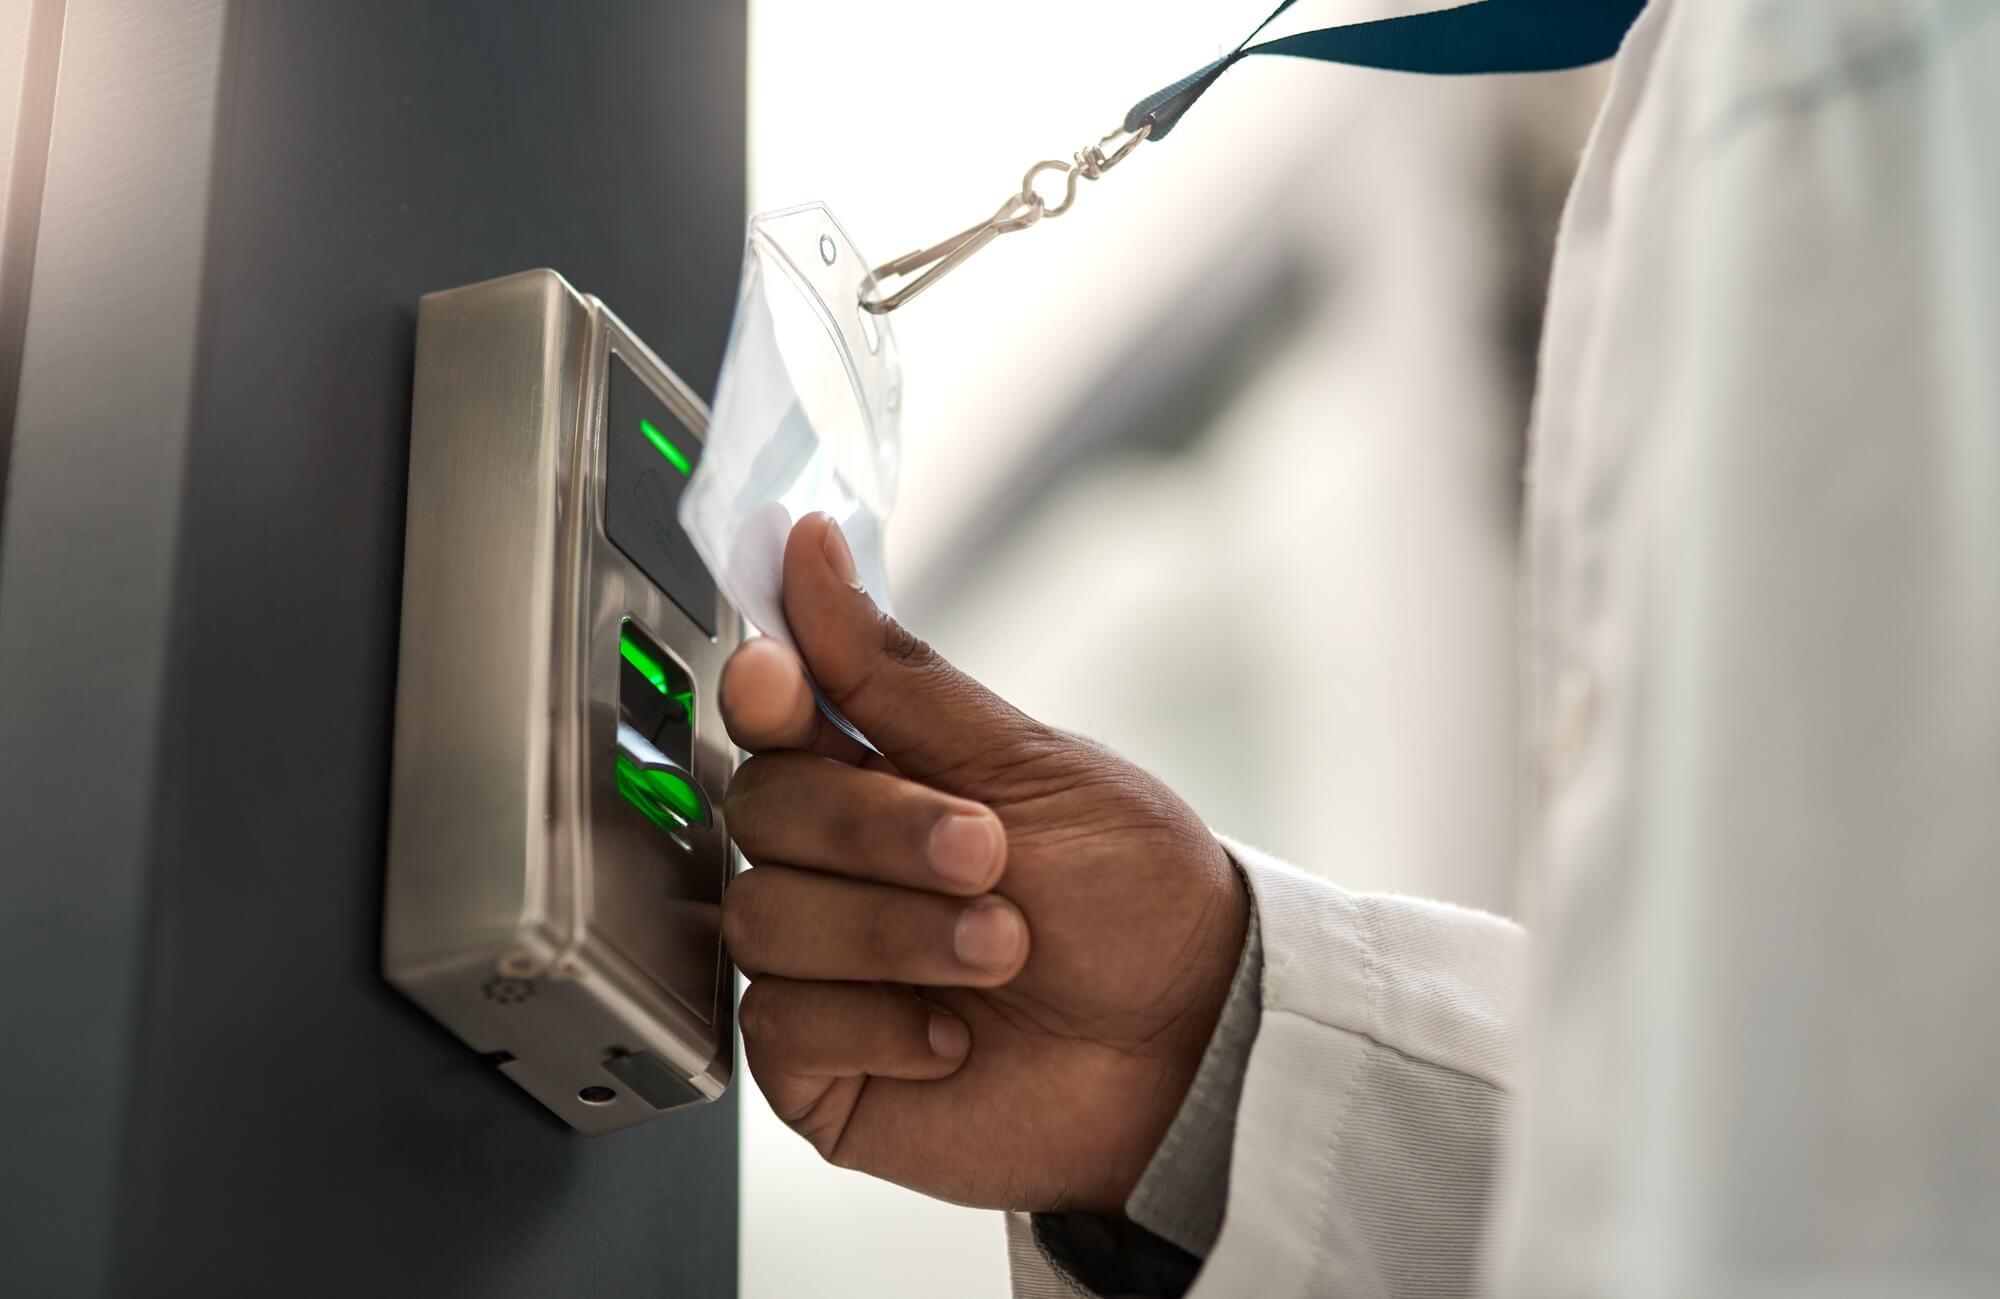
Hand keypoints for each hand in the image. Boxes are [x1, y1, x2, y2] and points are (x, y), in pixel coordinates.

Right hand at [719, 513, 1247, 1214]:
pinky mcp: (819, 1064)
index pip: (772, 713)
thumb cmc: (1133, 899)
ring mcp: (821, 964)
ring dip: (894, 934)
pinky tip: (955, 1036)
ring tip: (1001, 952)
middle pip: (762, 810)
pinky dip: (878, 1023)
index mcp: (879, 772)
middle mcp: (836, 864)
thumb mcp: (1033, 766)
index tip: (783, 681)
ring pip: (765, 919)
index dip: (767, 694)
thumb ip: (900, 675)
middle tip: (987, 855)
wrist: (1192, 1042)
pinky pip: (779, 1026)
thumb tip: (814, 553)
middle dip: (879, 832)